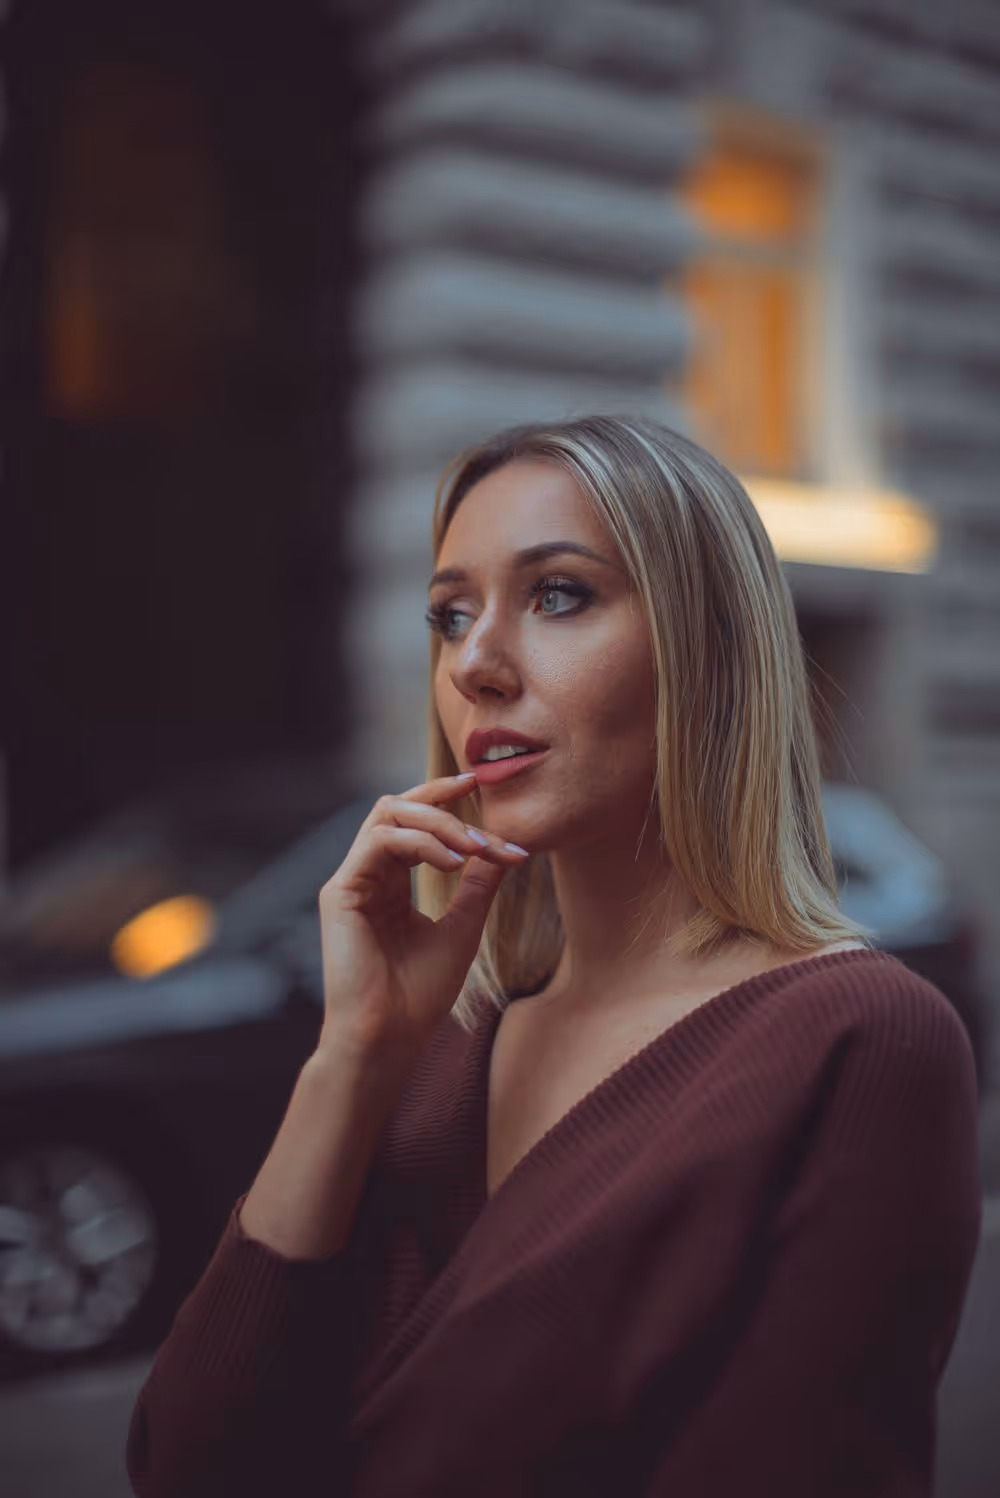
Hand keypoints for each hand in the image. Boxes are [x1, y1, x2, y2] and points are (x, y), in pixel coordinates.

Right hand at [315, 773, 527, 1066]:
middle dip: (443, 802)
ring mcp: (351, 881)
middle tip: (484, 821)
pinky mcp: (340, 892)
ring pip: (387, 813)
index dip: (446, 803)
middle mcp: (367, 876)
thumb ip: (477, 887)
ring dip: (439, 822)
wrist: (390, 1038)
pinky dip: (421, 843)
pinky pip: (379, 841)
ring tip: (475, 847)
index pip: (415, 824)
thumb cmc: (420, 995)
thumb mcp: (462, 928)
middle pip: (398, 807)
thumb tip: (503, 850)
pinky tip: (453, 863)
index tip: (483, 793)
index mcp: (389, 884)